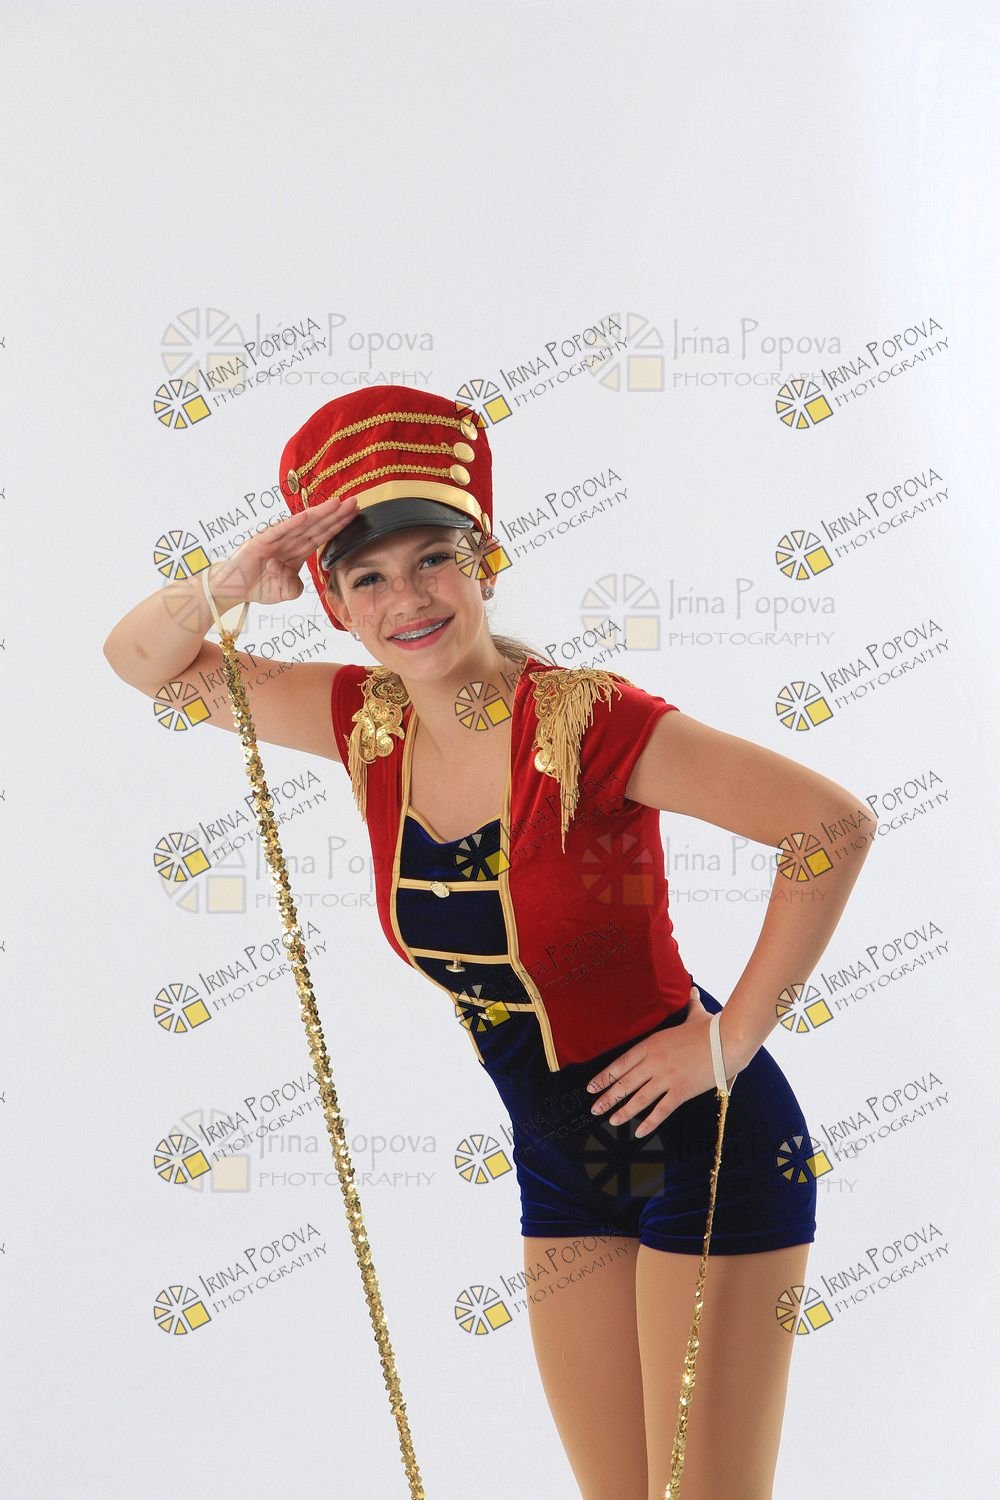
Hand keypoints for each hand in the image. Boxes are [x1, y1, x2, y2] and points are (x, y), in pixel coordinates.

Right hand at [206, 492, 359, 606]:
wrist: (232, 589)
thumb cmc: (259, 586)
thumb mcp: (285, 592)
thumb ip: (295, 588)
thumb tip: (294, 579)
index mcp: (297, 551)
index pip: (322, 535)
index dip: (338, 524)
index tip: (355, 514)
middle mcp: (289, 541)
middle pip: (317, 526)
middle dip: (336, 514)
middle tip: (355, 502)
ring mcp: (275, 539)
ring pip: (302, 525)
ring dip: (319, 514)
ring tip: (337, 503)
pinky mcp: (260, 542)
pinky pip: (279, 531)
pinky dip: (292, 524)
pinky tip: (307, 516)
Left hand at [586, 986, 728, 1138]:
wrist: (728, 1041)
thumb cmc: (711, 1027)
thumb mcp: (694, 1013)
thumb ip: (688, 1004)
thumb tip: (691, 989)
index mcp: (652, 1044)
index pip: (621, 1063)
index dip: (604, 1077)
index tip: (592, 1086)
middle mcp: (655, 1062)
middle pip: (624, 1083)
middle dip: (607, 1097)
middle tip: (594, 1108)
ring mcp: (666, 1078)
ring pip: (638, 1099)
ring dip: (622, 1111)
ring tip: (611, 1120)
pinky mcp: (681, 1091)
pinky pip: (661, 1111)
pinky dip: (649, 1123)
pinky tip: (639, 1132)